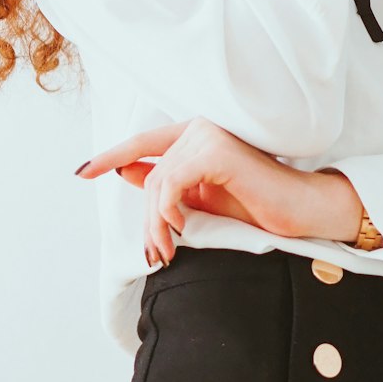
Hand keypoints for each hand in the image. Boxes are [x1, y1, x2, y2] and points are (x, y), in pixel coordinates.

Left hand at [74, 116, 315, 265]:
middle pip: (150, 173)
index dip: (111, 156)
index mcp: (197, 135)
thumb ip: (168, 184)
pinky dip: (168, 211)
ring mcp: (210, 134)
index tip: (83, 172)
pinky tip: (181, 228)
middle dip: (146, 220)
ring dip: (156, 224)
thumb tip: (126, 172)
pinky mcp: (216, 151)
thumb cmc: (258, 205)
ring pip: (158, 182)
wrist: (300, 211)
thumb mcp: (203, 198)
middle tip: (155, 254)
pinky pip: (172, 182)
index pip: (144, 143)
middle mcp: (201, 127)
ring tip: (167, 251)